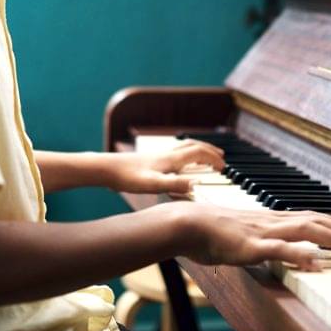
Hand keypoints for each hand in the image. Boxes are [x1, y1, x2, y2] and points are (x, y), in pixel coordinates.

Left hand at [109, 139, 225, 195]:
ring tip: (204, 157)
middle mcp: (166, 154)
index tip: (225, 167)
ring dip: (198, 150)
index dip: (213, 158)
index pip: (199, 153)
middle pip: (193, 146)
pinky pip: (173, 152)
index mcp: (170, 159)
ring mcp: (157, 155)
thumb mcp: (152, 184)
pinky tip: (178, 163)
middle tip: (221, 158)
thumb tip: (196, 185)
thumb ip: (174, 184)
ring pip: (183, 147)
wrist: (105, 168)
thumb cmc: (126, 177)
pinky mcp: (149, 159)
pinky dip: (183, 154)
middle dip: (210, 151)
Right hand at [165, 201, 330, 270]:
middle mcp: (272, 222)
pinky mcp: (251, 246)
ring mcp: (263, 232)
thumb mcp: (244, 238)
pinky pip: (279, 250)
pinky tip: (316, 263)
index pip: (312, 218)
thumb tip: (289, 255)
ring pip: (304, 230)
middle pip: (316, 221)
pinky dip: (300, 255)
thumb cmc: (210, 232)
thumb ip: (266, 245)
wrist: (186, 224)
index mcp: (271, 219)